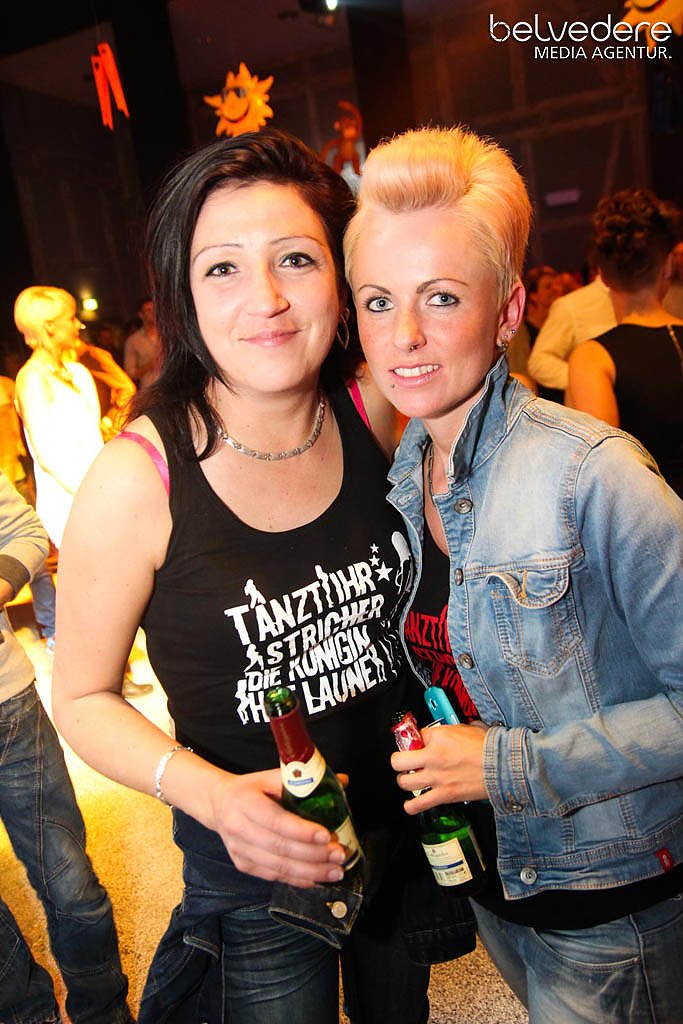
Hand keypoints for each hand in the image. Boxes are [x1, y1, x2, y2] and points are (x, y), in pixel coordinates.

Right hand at [210, 768, 347, 887]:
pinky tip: (318, 878)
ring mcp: (239, 851)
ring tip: (336, 870)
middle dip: (314, 855)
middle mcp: (238, 829)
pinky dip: (298, 880)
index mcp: (245, 802)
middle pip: (280, 848)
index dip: (302, 831)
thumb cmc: (251, 789)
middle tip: (339, 854)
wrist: (218, 804)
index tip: (326, 835)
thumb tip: (343, 782)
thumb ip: (303, 781)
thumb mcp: (270, 777)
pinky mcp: (243, 866)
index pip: (276, 821)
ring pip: (279, 867)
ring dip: (311, 872)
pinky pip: (274, 877)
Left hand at [391, 722, 488, 812]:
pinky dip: (411, 807)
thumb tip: (443, 734)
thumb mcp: (467, 727)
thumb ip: (450, 731)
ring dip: (405, 781)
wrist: (503, 766)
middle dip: (399, 761)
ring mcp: (436, 778)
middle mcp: (432, 757)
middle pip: (398, 761)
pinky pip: (417, 805)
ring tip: (411, 780)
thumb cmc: (489, 747)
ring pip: (404, 783)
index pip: (418, 735)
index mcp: (438, 737)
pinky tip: (412, 804)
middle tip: (406, 762)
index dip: (422, 740)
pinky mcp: (443, 795)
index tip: (425, 744)